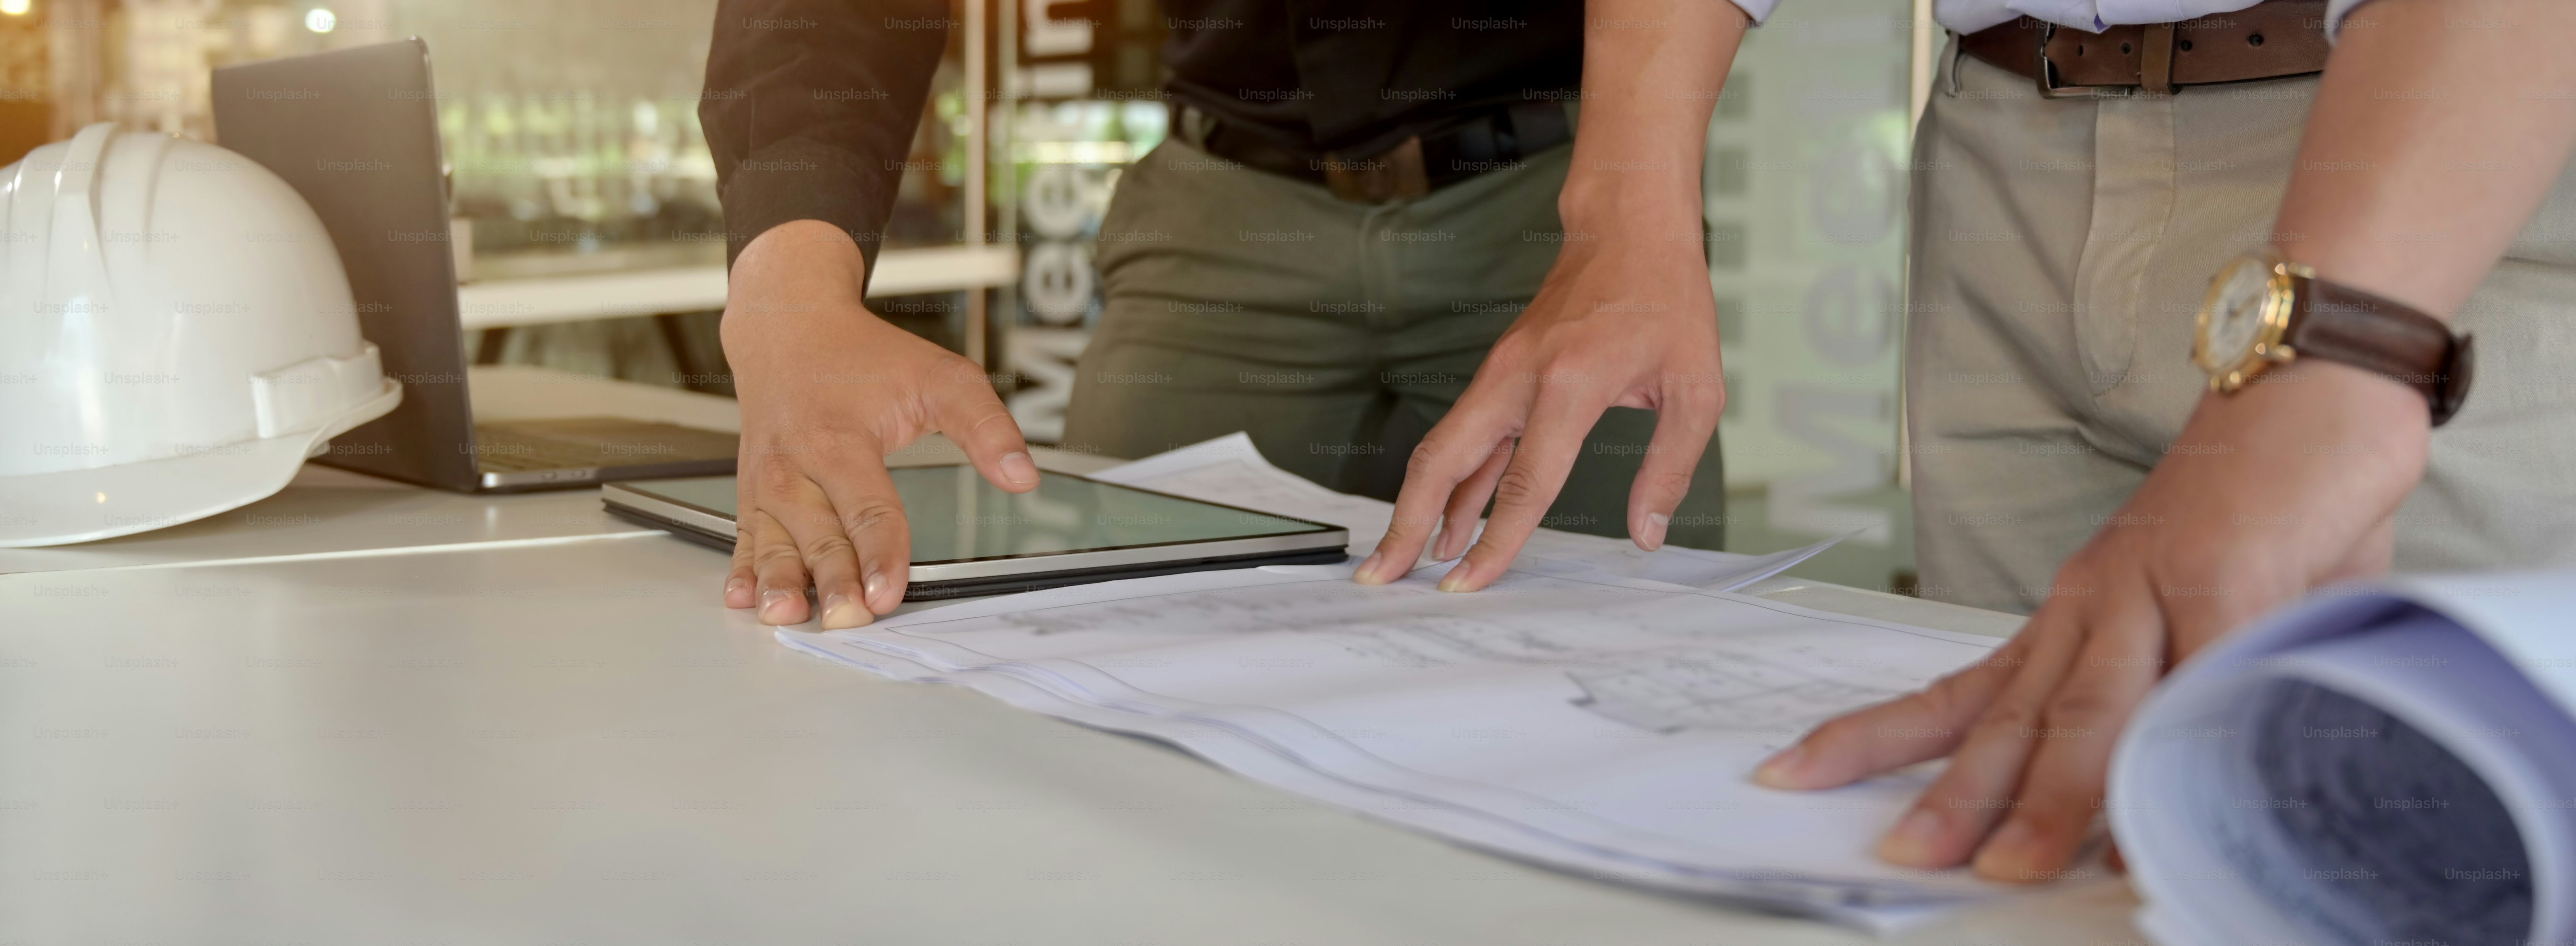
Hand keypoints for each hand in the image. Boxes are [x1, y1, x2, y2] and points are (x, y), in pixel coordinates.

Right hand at [719, 221, 1037, 627]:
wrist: (787, 327)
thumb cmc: (864, 356)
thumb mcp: (938, 376)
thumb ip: (984, 425)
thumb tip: (1023, 475)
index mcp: (838, 437)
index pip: (867, 506)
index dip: (881, 551)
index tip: (888, 592)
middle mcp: (794, 462)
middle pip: (819, 532)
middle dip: (833, 579)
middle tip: (848, 619)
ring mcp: (766, 481)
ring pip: (774, 541)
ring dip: (779, 583)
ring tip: (785, 617)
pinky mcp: (750, 492)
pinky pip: (743, 536)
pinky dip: (742, 568)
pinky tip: (739, 598)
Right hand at [1350, 217, 1724, 590]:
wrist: (1629, 231)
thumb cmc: (1665, 300)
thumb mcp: (1695, 387)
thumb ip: (1670, 466)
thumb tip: (1648, 531)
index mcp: (1570, 385)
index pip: (1523, 483)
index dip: (1495, 541)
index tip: (1469, 583)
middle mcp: (1520, 378)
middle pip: (1443, 461)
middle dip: (1407, 523)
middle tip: (1383, 574)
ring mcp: (1503, 372)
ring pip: (1445, 447)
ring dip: (1421, 503)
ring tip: (1409, 558)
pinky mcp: (1502, 373)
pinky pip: (1469, 434)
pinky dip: (1454, 478)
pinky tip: (1452, 516)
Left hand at [1751, 361, 2427, 880]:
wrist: (2313, 388)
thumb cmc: (2258, 515)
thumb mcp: (2197, 618)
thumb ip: (2174, 696)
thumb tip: (2170, 789)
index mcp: (2072, 618)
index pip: (1958, 692)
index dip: (1875, 736)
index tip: (1796, 773)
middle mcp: (2093, 604)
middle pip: (2010, 715)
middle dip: (1955, 795)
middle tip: (1904, 856)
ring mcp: (2154, 588)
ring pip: (2087, 707)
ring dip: (2051, 794)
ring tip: (2012, 865)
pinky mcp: (2227, 578)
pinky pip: (2195, 680)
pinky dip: (2172, 747)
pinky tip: (2158, 808)